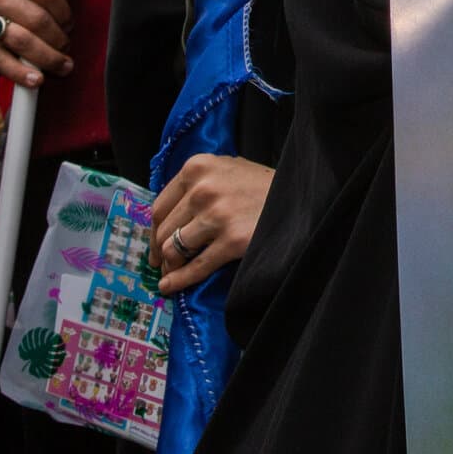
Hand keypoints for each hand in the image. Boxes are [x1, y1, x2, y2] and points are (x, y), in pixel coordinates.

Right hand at [0, 0, 92, 88]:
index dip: (65, 11)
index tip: (69, 21)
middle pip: (37, 19)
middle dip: (59, 36)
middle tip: (67, 43)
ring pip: (21, 41)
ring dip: (47, 57)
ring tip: (63, 65)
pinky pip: (2, 62)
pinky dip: (22, 73)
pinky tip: (37, 80)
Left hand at [148, 154, 275, 294]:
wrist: (298, 196)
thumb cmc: (260, 185)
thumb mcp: (226, 170)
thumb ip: (196, 185)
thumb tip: (165, 220)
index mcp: (197, 167)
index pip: (159, 207)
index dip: (154, 232)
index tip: (156, 246)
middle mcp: (203, 188)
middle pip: (164, 230)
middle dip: (162, 251)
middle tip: (166, 263)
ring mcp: (217, 215)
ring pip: (174, 249)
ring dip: (172, 265)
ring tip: (174, 271)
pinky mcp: (232, 240)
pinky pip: (196, 266)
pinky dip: (179, 280)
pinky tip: (170, 286)